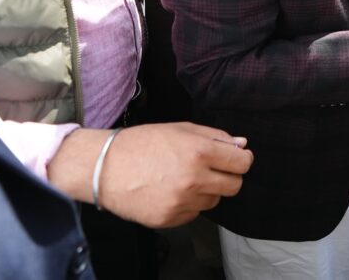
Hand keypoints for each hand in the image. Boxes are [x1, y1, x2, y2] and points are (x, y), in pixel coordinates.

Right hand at [48, 123, 252, 227]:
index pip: (243, 163)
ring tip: (183, 178)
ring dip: (206, 190)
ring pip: (214, 200)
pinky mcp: (170, 219)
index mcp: (200, 152)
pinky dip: (188, 204)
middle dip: (228, 176)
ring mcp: (181, 202)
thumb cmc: (143, 143)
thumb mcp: (181, 129)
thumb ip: (215, 136)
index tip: (234, 158)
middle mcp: (194, 179)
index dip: (241, 159)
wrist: (105, 168)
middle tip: (211, 169)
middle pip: (234, 186)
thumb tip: (242, 145)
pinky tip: (171, 191)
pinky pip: (194, 213)